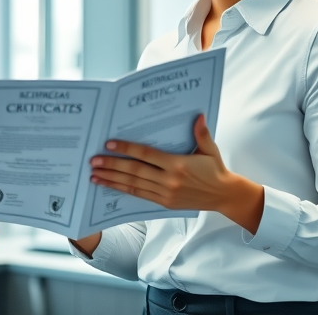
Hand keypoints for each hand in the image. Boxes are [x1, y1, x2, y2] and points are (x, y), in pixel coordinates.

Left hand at [90, 115, 263, 232]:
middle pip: (135, 171)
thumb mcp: (210, 150)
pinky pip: (139, 195)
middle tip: (93, 161)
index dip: (127, 149)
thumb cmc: (215, 170)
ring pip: (133, 185)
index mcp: (178, 165)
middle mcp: (169, 180)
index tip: (109, 144)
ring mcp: (165, 193)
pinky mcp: (164, 203)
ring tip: (94, 175)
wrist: (224, 196)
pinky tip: (110, 185)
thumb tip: (197, 115)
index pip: (146, 155)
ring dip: (112, 180)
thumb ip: (201, 133)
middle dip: (112, 166)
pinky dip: (123, 190)